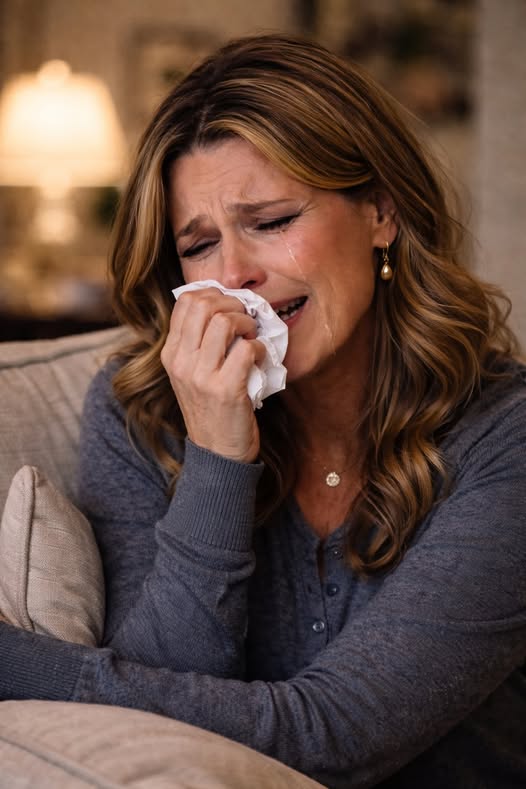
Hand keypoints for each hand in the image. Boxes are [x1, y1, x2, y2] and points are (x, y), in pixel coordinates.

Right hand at [161, 288, 265, 462]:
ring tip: (253, 337)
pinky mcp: (226, 390)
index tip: (231, 306)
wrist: (218, 453)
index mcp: (171, 354)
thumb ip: (199, 343)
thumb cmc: (211, 408)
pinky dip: (260, 348)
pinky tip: (260, 358)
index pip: (186, 301)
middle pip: (204, 305)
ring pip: (225, 323)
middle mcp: (181, 363)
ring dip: (248, 324)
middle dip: (233, 304)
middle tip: (247, 319)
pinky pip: (247, 349)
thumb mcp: (192, 374)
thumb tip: (223, 305)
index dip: (215, 294)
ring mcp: (202, 377)